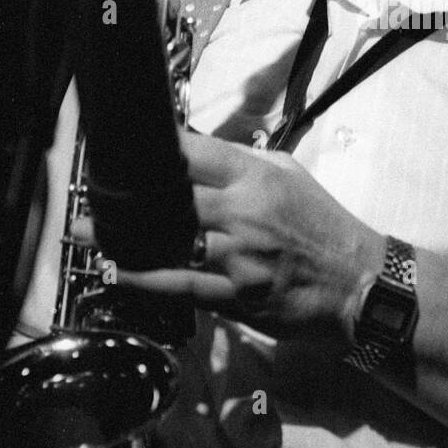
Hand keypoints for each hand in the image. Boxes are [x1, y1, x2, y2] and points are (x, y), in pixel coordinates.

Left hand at [74, 131, 386, 341]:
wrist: (360, 283)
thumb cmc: (325, 226)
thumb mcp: (292, 176)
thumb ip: (245, 162)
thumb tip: (198, 151)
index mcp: (257, 179)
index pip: (192, 154)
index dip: (152, 152)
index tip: (122, 151)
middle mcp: (244, 214)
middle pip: (169, 198)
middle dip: (126, 196)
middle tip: (90, 194)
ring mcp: (238, 258)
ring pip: (168, 243)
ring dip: (124, 238)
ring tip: (87, 231)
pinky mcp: (237, 296)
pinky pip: (180, 285)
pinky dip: (144, 278)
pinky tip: (115, 270)